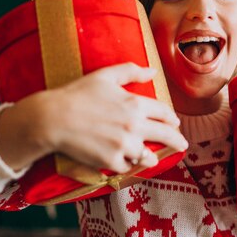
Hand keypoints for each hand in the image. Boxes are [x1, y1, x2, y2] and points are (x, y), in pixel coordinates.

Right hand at [0, 63, 188, 172]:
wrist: (53, 119)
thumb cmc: (77, 94)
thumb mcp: (105, 76)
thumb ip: (131, 71)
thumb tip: (153, 71)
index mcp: (135, 104)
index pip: (164, 113)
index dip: (172, 118)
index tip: (175, 122)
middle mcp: (135, 126)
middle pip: (166, 136)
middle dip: (177, 141)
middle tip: (182, 145)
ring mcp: (124, 145)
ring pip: (148, 156)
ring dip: (152, 157)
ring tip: (153, 158)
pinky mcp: (112, 161)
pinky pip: (127, 166)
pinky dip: (127, 164)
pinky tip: (126, 162)